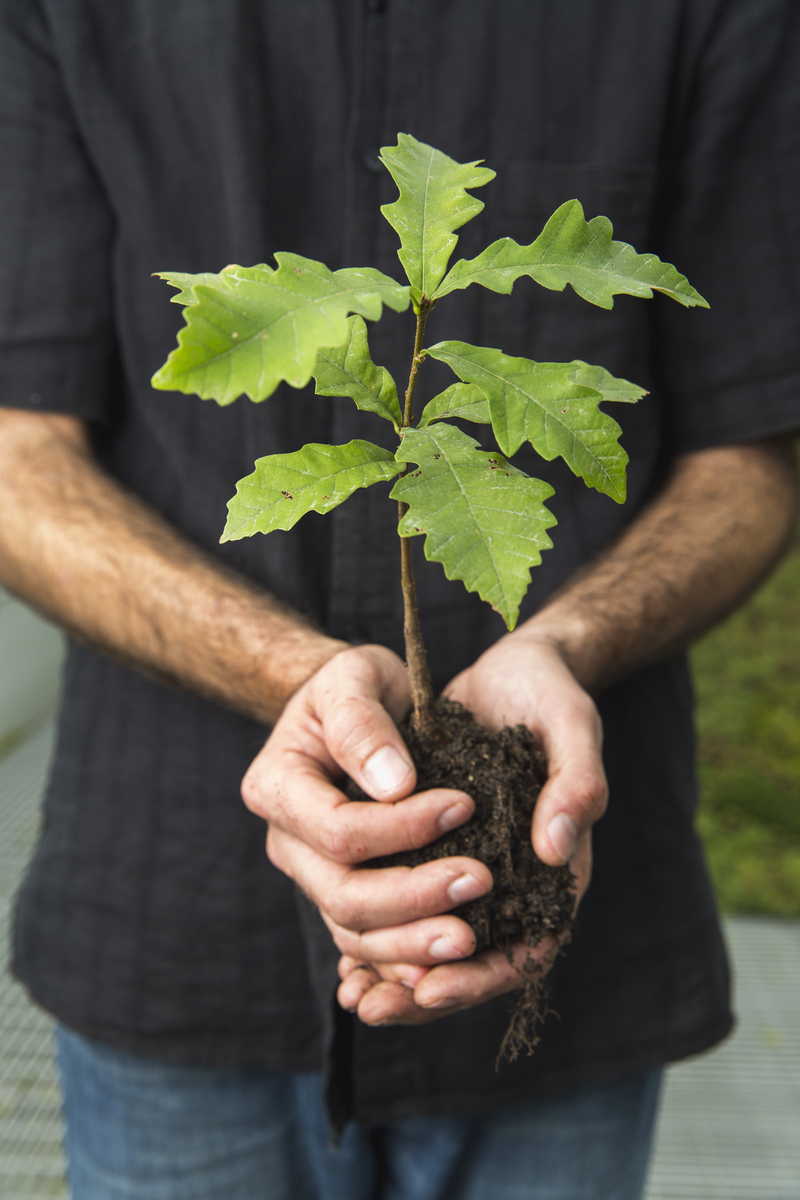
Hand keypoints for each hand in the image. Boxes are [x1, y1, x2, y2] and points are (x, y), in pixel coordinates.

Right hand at [241, 644, 492, 976]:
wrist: (351, 705)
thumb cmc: (353, 684)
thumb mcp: (354, 676)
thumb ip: (363, 723)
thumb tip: (395, 785)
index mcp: (276, 786)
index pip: (340, 829)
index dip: (403, 829)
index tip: (465, 805)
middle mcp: (285, 840)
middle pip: (343, 895)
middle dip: (414, 897)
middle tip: (480, 882)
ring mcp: (310, 873)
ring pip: (354, 931)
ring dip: (413, 942)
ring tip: (470, 938)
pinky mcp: (341, 891)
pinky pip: (368, 942)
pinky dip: (406, 955)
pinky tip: (451, 957)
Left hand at [336, 630, 604, 1024]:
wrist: (516, 670)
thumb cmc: (550, 695)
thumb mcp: (572, 725)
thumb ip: (576, 784)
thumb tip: (556, 849)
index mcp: (557, 868)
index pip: (528, 949)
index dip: (483, 976)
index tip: (433, 985)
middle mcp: (513, 880)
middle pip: (475, 961)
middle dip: (426, 989)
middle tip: (375, 1006)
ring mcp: (472, 866)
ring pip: (435, 939)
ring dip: (395, 970)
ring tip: (353, 993)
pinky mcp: (434, 849)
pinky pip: (409, 904)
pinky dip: (383, 930)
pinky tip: (344, 956)